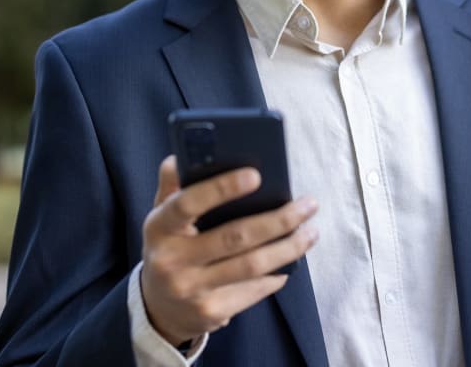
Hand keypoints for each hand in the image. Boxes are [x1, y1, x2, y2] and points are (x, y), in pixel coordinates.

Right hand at [140, 156, 318, 345]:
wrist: (159, 308)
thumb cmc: (169, 249)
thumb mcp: (162, 219)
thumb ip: (172, 188)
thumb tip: (180, 158)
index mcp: (159, 228)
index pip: (187, 204)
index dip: (221, 189)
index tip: (256, 175)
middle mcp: (171, 261)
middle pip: (234, 237)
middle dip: (279, 220)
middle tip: (309, 205)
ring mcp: (192, 290)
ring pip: (252, 265)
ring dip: (289, 248)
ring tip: (311, 231)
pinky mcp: (212, 312)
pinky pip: (254, 289)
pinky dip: (277, 274)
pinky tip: (291, 260)